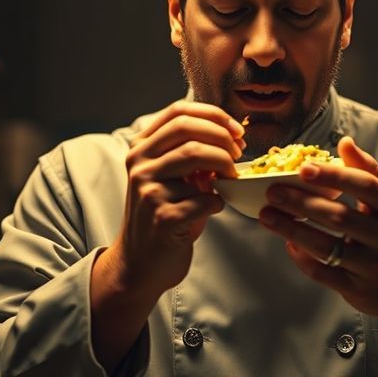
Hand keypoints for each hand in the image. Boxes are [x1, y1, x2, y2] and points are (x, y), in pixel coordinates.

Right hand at [111, 101, 245, 297]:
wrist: (141, 264)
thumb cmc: (165, 215)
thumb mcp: (172, 178)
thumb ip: (191, 153)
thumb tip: (230, 137)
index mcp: (141, 148)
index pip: (178, 112)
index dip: (214, 115)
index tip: (237, 131)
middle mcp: (139, 164)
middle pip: (188, 129)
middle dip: (222, 138)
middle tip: (238, 155)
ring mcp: (147, 190)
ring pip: (196, 156)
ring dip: (224, 167)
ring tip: (230, 180)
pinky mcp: (161, 217)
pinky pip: (204, 198)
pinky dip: (218, 201)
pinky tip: (214, 207)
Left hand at [258, 136, 377, 325]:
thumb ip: (370, 170)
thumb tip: (344, 142)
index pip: (363, 186)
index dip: (332, 176)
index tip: (302, 168)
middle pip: (339, 216)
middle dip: (301, 202)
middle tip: (273, 191)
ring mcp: (374, 267)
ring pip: (325, 246)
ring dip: (291, 229)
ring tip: (267, 215)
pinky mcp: (359, 290)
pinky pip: (322, 272)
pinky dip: (301, 256)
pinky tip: (287, 242)